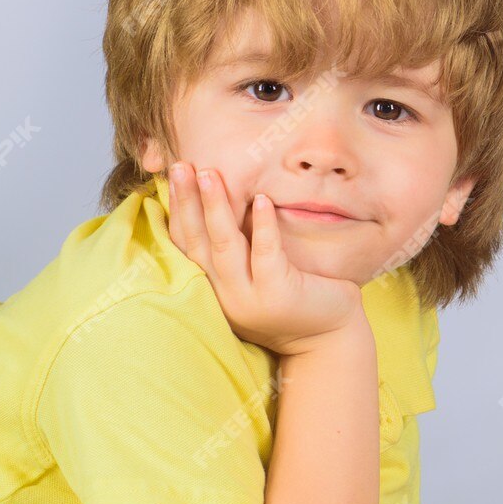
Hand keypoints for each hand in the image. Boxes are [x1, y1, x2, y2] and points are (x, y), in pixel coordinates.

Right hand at [166, 161, 363, 355]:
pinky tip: (260, 199)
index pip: (185, 244)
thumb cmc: (293, 298)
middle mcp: (224, 295)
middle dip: (187, 201)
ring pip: (225, 246)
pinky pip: (267, 254)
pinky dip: (263, 226)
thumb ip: (235, 250)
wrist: (329, 338)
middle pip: (197, 242)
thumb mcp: (253, 275)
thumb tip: (215, 201)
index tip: (173, 174)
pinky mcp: (279, 294)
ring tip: (208, 174)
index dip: (177, 209)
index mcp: (212, 288)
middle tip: (180, 164)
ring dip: (216, 207)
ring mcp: (249, 297)